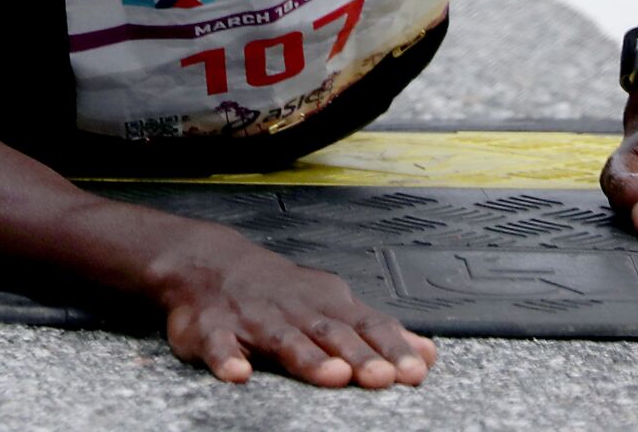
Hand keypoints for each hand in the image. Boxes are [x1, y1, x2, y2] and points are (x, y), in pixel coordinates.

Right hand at [150, 226, 436, 387]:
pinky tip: (237, 372)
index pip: (366, 326)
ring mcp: (252, 318)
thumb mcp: (331, 303)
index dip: (391, 348)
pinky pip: (218, 344)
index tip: (415, 370)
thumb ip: (377, 331)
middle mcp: (294, 310)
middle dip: (357, 355)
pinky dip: (226, 357)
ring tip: (330, 375)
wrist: (209, 260)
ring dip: (307, 356)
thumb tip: (428, 354)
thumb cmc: (280, 292)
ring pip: (283, 338)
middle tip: (382, 377)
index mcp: (325, 305)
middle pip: (330, 333)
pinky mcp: (211, 329)